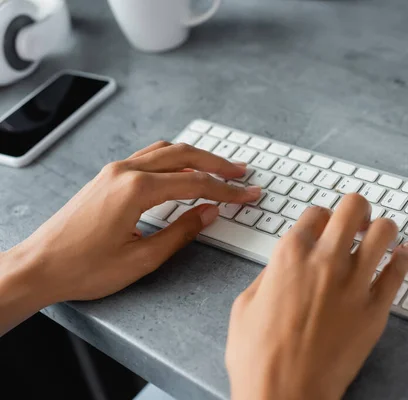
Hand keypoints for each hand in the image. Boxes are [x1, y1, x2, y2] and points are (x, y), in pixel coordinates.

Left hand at [0, 142, 259, 332]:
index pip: (195, 183)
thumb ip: (181, 232)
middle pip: (184, 156)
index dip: (227, 189)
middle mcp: (125, 171)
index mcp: (136, 190)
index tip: (248, 193)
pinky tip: (183, 168)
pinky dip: (173, 159)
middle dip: (218, 164)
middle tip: (242, 173)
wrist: (39, 266)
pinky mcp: (108, 176)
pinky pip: (148, 156)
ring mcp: (114, 171)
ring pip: (166, 152)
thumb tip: (210, 212)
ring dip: (196, 157)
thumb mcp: (142, 258)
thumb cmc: (84, 268)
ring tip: (219, 167)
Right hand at [225, 194, 407, 399]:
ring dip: (381, 228)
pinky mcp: (376, 310)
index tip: (323, 225)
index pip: (316, 212)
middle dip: (357, 208)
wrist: (284, 395)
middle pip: (354, 208)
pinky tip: (402, 254)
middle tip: (358, 218)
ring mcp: (355, 284)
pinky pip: (400, 271)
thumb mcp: (245, 305)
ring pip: (384, 232)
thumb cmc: (260, 358)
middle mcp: (325, 261)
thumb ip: (269, 275)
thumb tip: (283, 265)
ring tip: (377, 236)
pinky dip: (403, 257)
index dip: (320, 217)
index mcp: (290, 255)